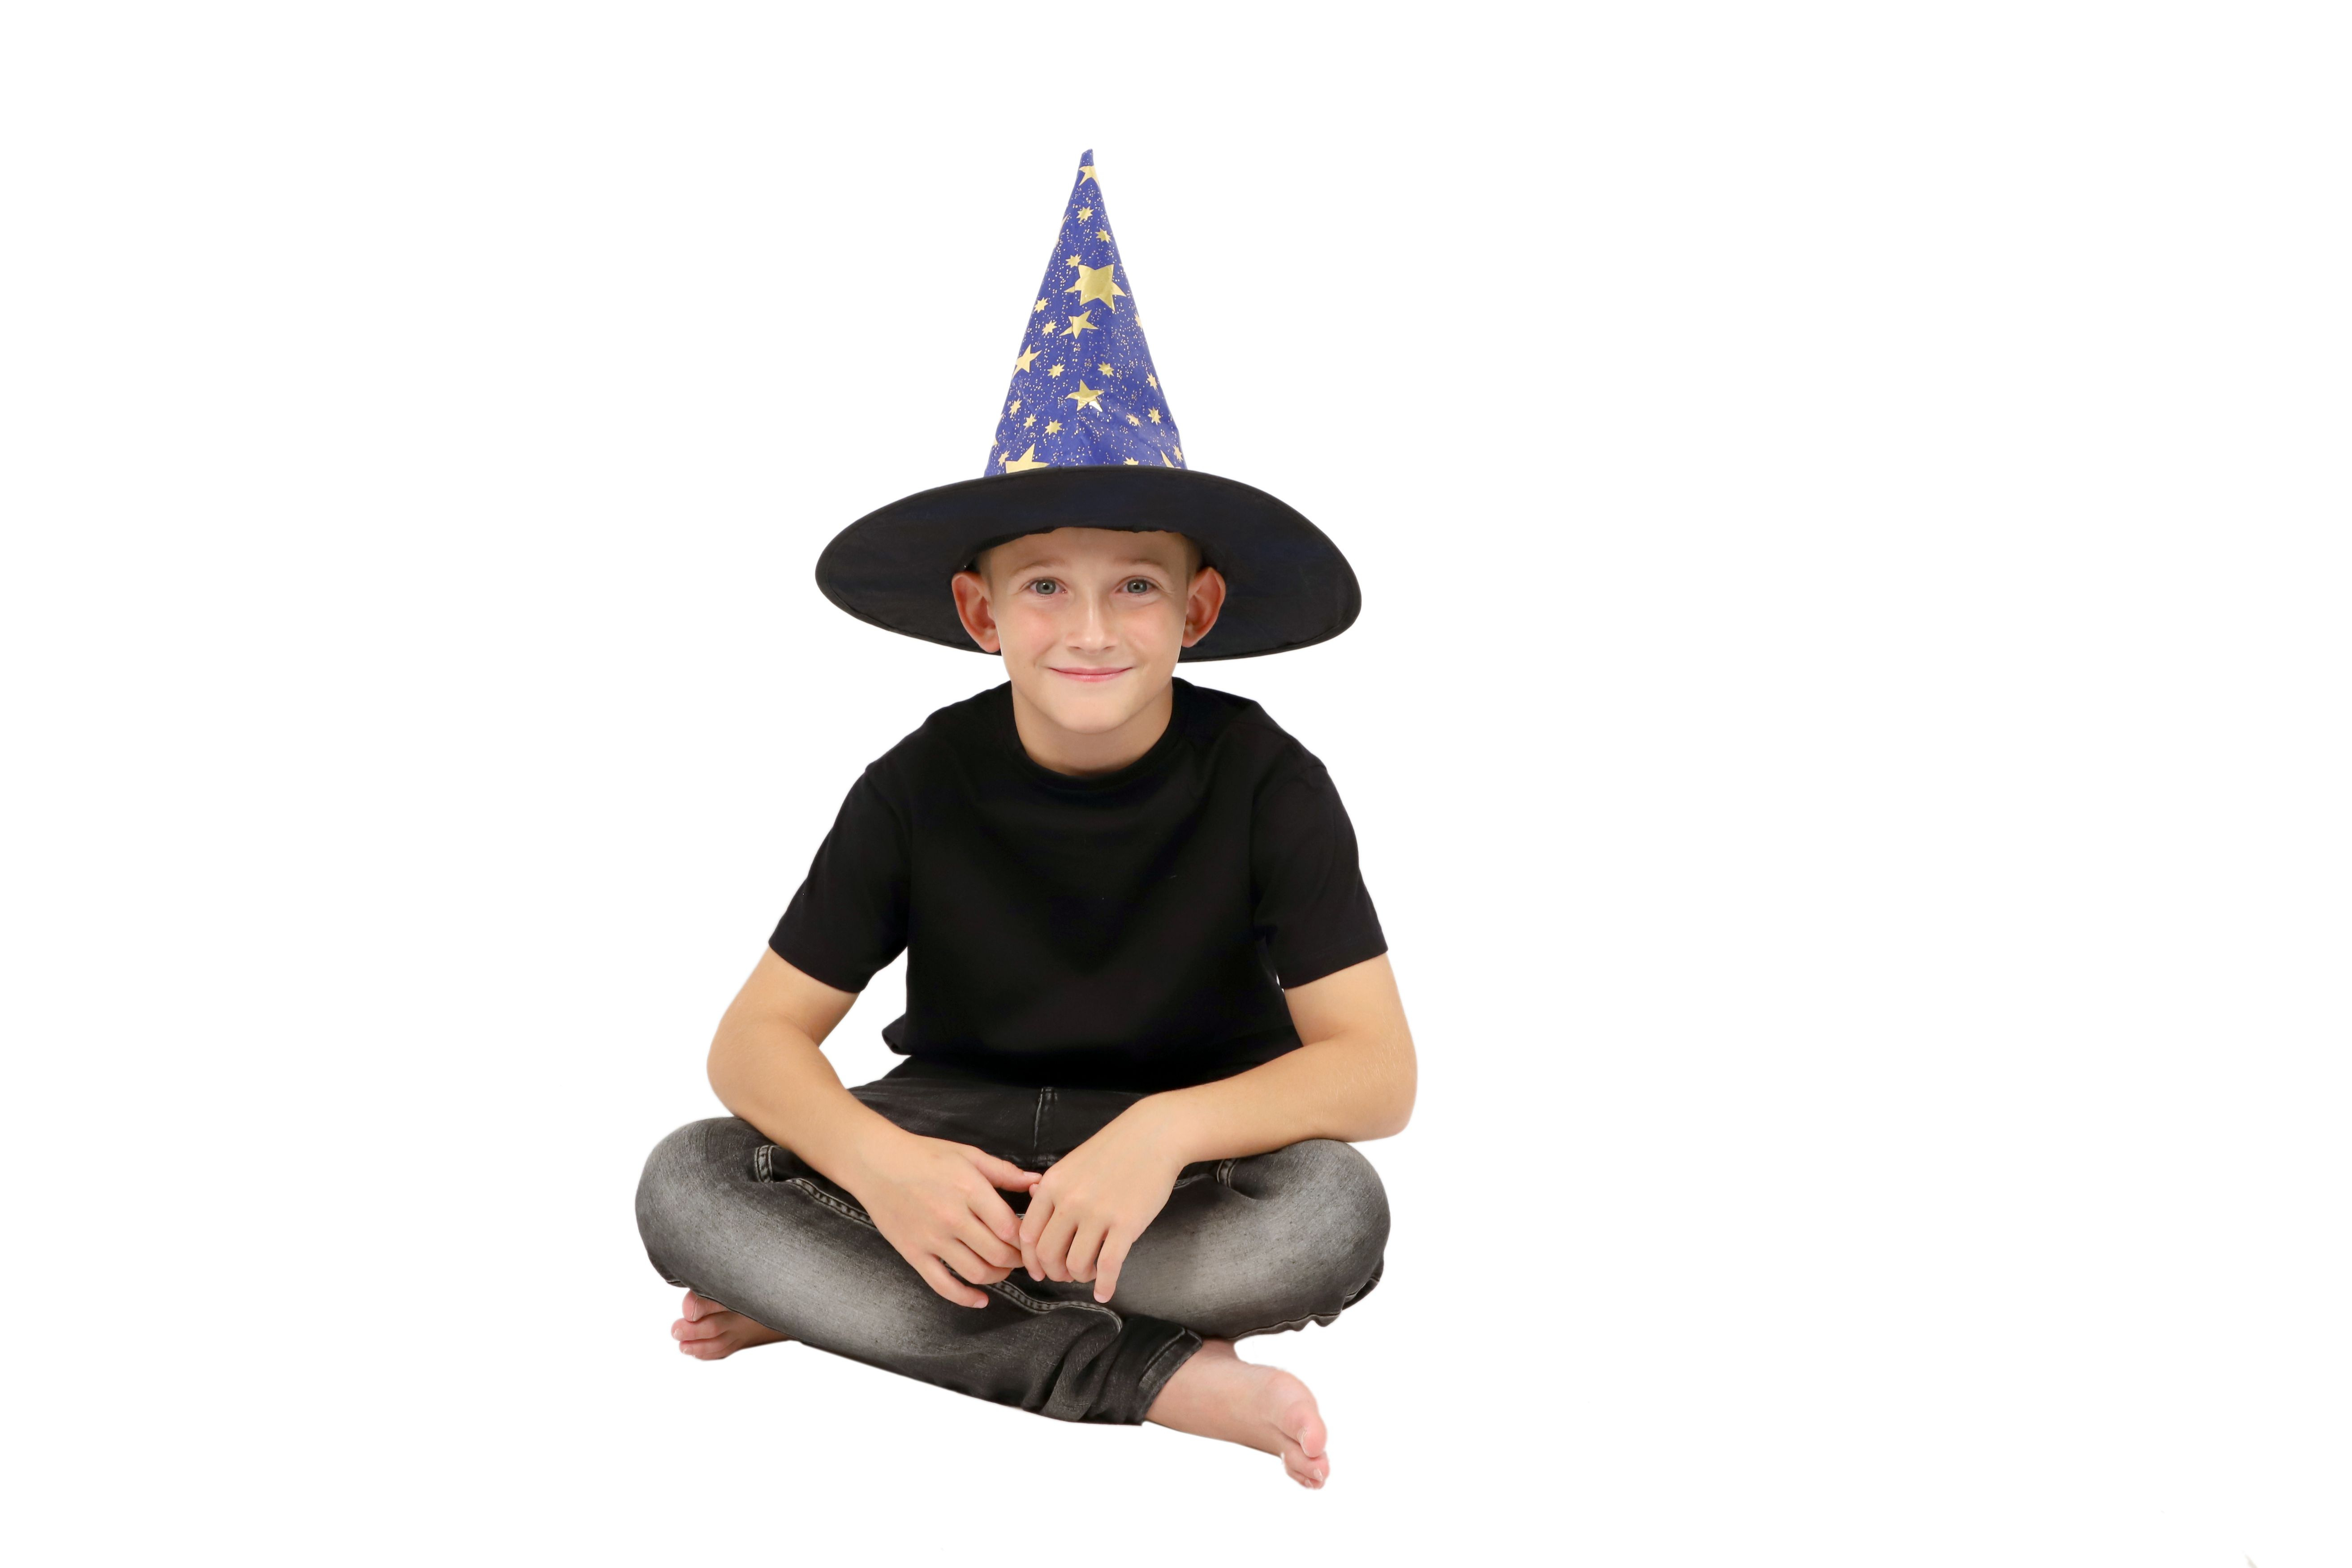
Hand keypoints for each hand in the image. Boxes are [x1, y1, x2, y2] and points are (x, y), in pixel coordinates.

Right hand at [845, 1131, 1040, 1308]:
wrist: (877, 1163)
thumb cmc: (924, 1155)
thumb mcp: (969, 1155)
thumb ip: (1004, 1172)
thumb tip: (1037, 1182)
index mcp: (970, 1190)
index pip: (1010, 1227)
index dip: (1027, 1239)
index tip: (1031, 1239)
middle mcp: (952, 1217)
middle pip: (998, 1254)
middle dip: (1017, 1261)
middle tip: (1022, 1257)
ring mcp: (932, 1239)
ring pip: (976, 1273)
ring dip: (998, 1277)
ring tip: (1003, 1269)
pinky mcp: (913, 1253)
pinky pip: (943, 1285)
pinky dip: (966, 1298)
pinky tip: (981, 1299)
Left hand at [1019, 1104, 1186, 1302]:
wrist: (1154, 1135)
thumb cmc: (1114, 1149)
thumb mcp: (1072, 1163)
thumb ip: (1051, 1186)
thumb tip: (1030, 1197)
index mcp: (1052, 1185)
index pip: (1028, 1234)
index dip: (1031, 1259)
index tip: (1039, 1269)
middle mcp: (1070, 1201)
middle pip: (1048, 1254)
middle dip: (1055, 1272)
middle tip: (1066, 1275)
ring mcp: (1098, 1214)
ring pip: (1076, 1264)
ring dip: (1080, 1277)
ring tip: (1089, 1273)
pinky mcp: (1126, 1225)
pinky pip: (1108, 1267)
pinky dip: (1104, 1286)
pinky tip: (1104, 1293)